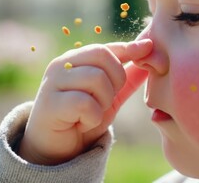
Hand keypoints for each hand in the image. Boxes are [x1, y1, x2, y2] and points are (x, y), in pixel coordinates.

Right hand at [18, 39, 152, 164]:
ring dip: (103, 102)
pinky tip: (81, 124)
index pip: (105, 48)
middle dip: (116, 81)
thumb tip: (149, 52)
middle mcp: (61, 65)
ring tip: (91, 114)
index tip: (147, 48)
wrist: (57, 149)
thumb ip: (127, 77)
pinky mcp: (50, 104)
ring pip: (96, 78)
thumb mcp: (109, 96)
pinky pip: (85, 103)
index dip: (129, 48)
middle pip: (102, 56)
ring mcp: (52, 83)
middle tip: (105, 101)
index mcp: (74, 60)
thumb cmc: (82, 118)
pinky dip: (91, 118)